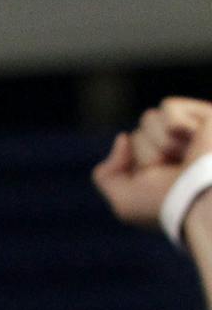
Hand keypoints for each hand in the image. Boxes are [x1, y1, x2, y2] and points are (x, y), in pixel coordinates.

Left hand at [92, 96, 211, 228]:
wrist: (198, 196)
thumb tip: (123, 137)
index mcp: (159, 167)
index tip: (156, 186)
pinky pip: (168, 107)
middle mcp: (175, 147)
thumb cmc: (164, 202)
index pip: (128, 148)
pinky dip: (175, 126)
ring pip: (150, 118)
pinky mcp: (206, 114)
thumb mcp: (123, 199)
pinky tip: (195, 139)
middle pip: (137, 134)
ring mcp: (192, 130)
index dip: (137, 166)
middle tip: (173, 170)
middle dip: (148, 155)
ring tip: (186, 157)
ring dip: (163, 143)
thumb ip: (106, 174)